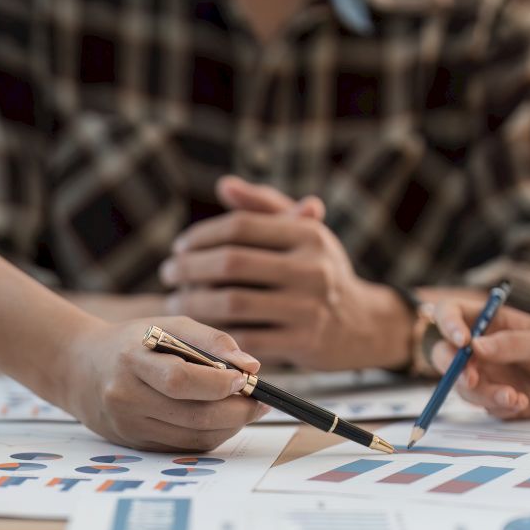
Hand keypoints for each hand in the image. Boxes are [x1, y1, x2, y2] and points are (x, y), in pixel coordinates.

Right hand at [61, 316, 266, 450]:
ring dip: (229, 427)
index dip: (218, 384)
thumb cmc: (131, 342)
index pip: (180, 380)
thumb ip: (210, 341)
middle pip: (192, 415)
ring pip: (193, 437)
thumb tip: (251, 366)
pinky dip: (210, 436)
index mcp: (131, 360)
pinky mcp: (135, 444)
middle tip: (259, 402)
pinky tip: (221, 420)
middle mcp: (126, 397)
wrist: (80, 368)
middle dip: (236, 411)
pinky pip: (184, 447)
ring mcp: (129, 425)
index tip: (245, 379)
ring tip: (244, 409)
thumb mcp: (166, 326)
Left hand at [160, 176, 413, 369]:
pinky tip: (199, 330)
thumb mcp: (302, 234)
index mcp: (307, 234)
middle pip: (231, 263)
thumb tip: (225, 185)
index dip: (201, 236)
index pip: (241, 226)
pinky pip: (245, 338)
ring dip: (194, 303)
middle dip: (189, 268)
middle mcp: (312, 268)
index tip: (179, 247)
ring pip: (232, 303)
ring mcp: (308, 308)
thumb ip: (264, 207)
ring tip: (175, 301)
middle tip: (167, 274)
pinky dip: (215, 334)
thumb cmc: (319, 271)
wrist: (362, 325)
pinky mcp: (303, 344)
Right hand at [428, 300, 529, 418]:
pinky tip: (522, 403)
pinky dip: (498, 406)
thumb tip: (474, 346)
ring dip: (482, 394)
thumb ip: (510, 345)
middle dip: (453, 369)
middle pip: (443, 354)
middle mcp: (480, 347)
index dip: (447, 324)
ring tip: (514, 397)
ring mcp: (486, 374)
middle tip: (472, 380)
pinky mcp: (495, 398)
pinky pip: (483, 405)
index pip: (450, 313)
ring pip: (461, 386)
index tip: (462, 342)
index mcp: (488, 322)